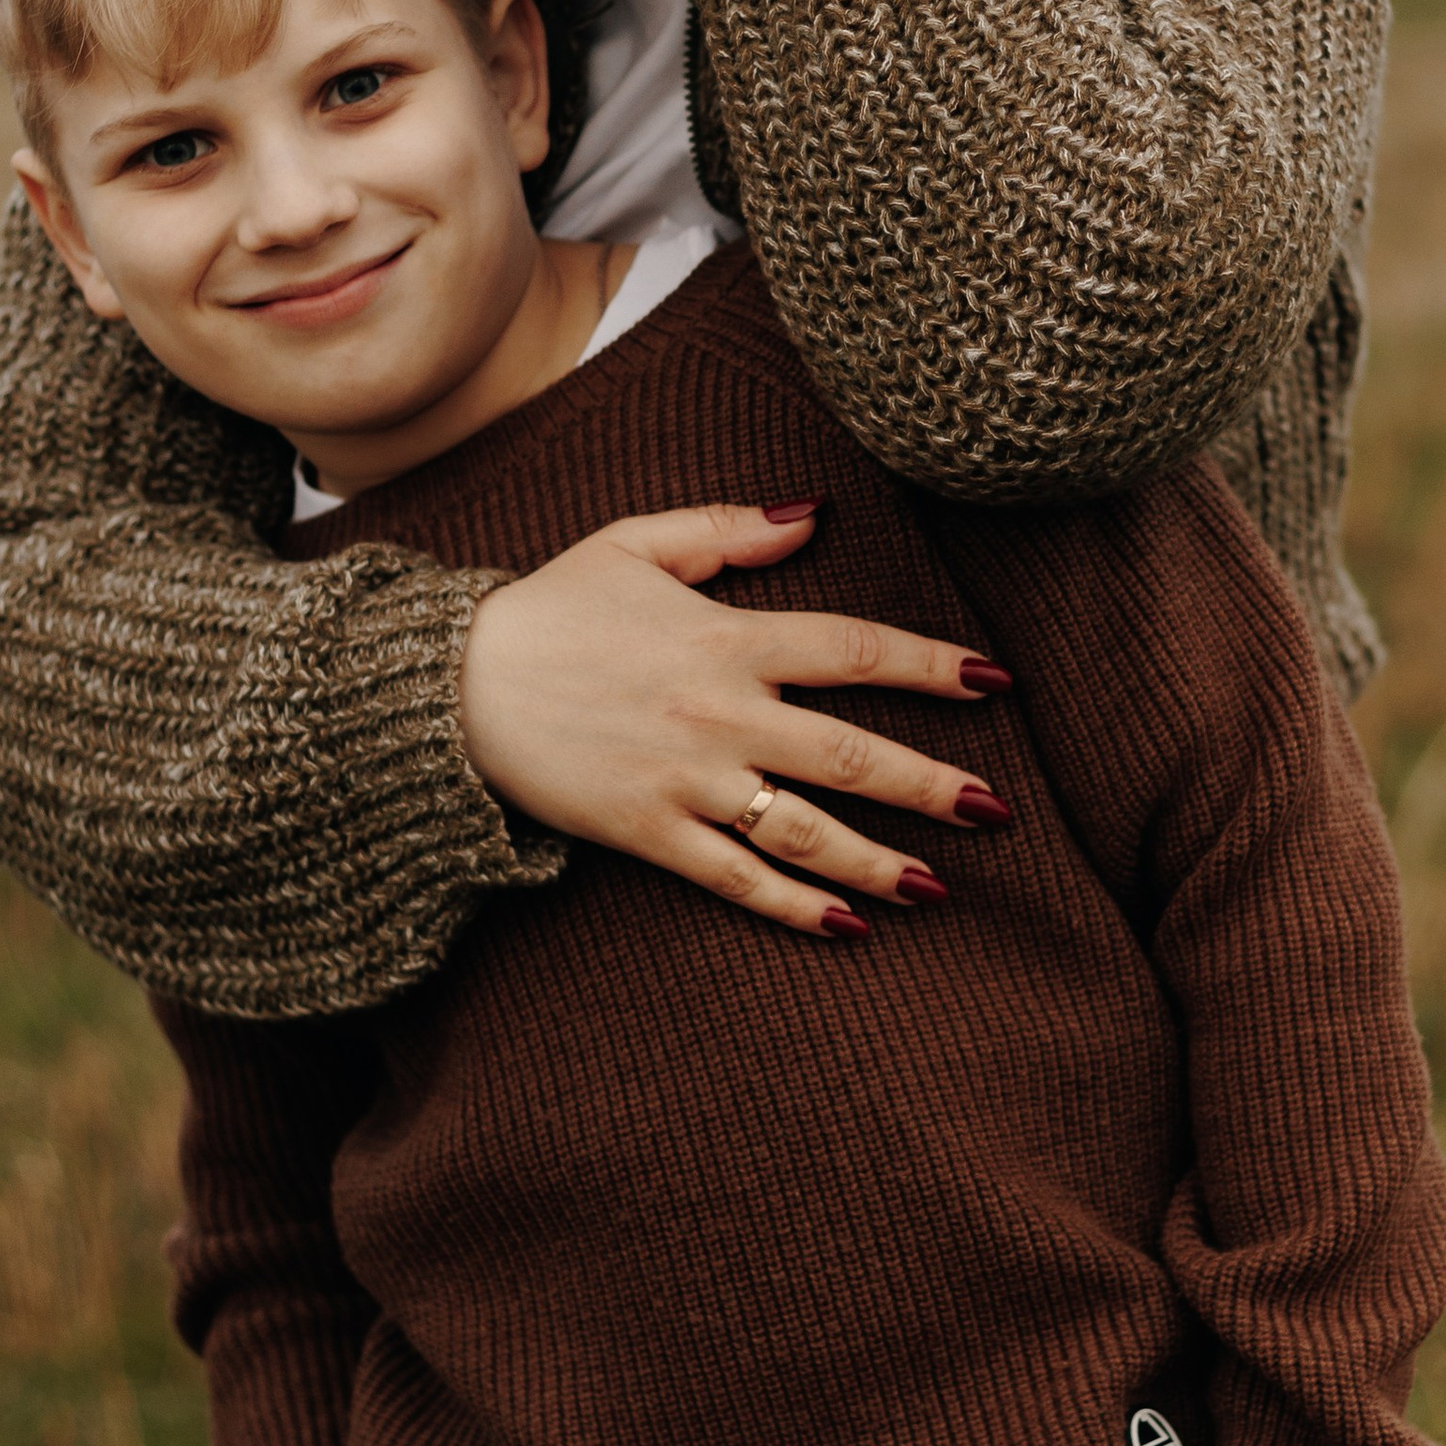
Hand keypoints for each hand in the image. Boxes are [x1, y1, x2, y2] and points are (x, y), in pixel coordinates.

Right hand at [457, 502, 1010, 936]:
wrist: (448, 686)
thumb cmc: (549, 608)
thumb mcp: (635, 542)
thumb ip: (730, 527)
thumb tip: (816, 516)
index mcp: (725, 636)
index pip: (854, 649)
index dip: (931, 666)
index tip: (996, 682)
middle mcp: (720, 713)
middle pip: (849, 752)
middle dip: (931, 783)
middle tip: (997, 808)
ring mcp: (686, 780)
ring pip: (804, 830)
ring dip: (880, 860)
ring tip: (941, 885)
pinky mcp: (648, 833)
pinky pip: (736, 880)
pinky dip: (797, 909)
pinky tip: (852, 929)